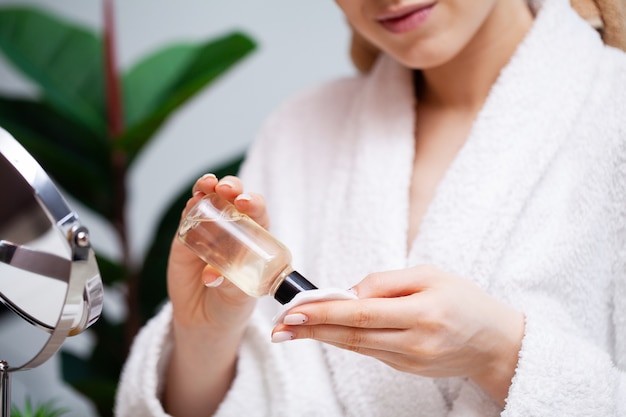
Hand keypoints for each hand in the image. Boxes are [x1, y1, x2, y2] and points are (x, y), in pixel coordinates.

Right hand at [168, 174, 268, 331]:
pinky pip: (189, 215)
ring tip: (207, 186)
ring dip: (209, 187)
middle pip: (234, 198)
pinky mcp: (187, 235)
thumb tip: (212, 276)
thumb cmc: (232, 305)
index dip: (254, 203)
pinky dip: (191, 204)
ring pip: (211, 199)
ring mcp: (209, 229)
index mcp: (255, 238)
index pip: (258, 213)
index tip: (246, 203)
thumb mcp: (238, 296)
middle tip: (226, 190)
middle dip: (232, 187)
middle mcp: (234, 228)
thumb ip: (228, 284)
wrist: (205, 319)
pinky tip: (193, 200)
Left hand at [271, 265, 523, 405]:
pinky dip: (345, 340)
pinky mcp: (407, 369)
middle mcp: (415, 342)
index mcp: (423, 313)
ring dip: (322, 338)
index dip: (325, 312)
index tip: (294, 311)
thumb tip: (349, 292)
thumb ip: (387, 282)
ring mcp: (410, 361)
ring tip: (291, 331)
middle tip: (279, 328)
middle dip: (312, 330)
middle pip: (352, 336)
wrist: (496, 342)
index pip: (362, 313)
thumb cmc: (465, 300)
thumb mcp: (430, 275)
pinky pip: (370, 352)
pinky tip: (325, 332)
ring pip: (357, 347)